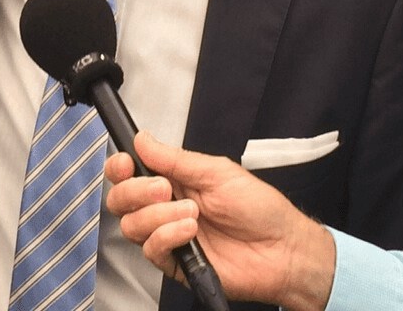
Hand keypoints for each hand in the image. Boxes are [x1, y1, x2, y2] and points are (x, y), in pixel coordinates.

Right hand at [105, 131, 336, 310]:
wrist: (283, 249)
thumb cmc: (259, 208)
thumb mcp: (217, 171)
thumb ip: (175, 158)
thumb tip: (142, 139)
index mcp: (174, 180)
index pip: (129, 173)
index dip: (119, 167)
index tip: (126, 163)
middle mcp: (165, 207)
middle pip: (120, 200)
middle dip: (135, 191)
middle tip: (164, 188)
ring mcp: (168, 235)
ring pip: (131, 225)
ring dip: (158, 215)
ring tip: (191, 213)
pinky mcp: (175, 262)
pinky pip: (151, 249)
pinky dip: (167, 236)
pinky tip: (190, 231)